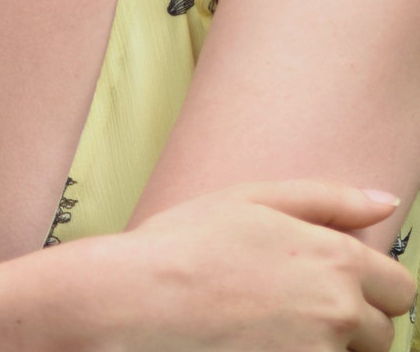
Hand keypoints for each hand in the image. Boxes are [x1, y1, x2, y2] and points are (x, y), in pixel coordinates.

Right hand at [108, 181, 414, 351]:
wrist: (141, 300)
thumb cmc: (189, 244)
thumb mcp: (255, 198)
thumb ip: (329, 199)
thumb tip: (386, 202)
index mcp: (337, 261)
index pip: (401, 289)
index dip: (376, 286)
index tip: (344, 286)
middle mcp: (339, 314)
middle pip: (383, 334)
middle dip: (353, 322)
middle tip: (298, 306)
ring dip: (328, 346)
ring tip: (275, 326)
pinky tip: (260, 342)